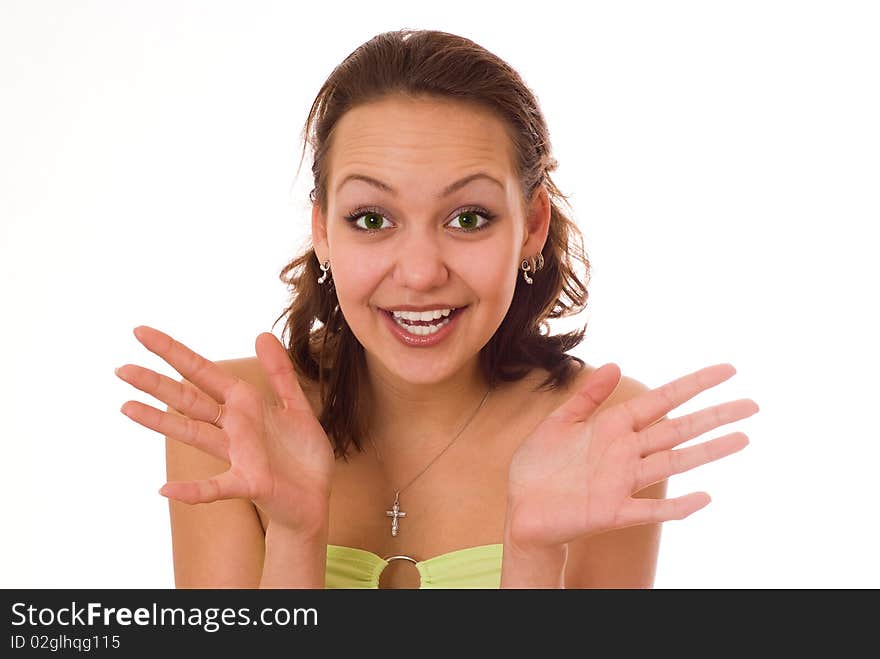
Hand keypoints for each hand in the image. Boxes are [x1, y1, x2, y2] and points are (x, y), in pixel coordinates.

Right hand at [115, 325, 334, 533]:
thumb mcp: (295, 405)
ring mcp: (238, 455)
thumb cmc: (302, 453)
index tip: (141, 333)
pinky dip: (193, 490)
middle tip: (121, 369)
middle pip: (188, 400)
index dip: (174, 352)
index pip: (203, 372)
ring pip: (193, 434)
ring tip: (127, 408)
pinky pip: (217, 487)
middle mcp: (234, 428)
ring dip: (161, 423)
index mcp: (245, 405)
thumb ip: (279, 373)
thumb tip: (262, 333)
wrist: (316, 496)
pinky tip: (166, 490)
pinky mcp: (249, 483)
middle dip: (157, 384)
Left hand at [505, 362, 757, 548]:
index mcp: (612, 427)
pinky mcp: (612, 512)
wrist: (520, 508)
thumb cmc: (537, 465)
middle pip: (678, 429)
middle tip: (752, 404)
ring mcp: (622, 483)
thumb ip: (587, 397)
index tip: (727, 371)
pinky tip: (704, 497)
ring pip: (673, 463)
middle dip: (714, 416)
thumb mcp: (559, 422)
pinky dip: (677, 506)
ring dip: (707, 452)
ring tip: (743, 439)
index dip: (693, 385)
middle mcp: (625, 452)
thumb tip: (615, 364)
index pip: (662, 400)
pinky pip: (650, 510)